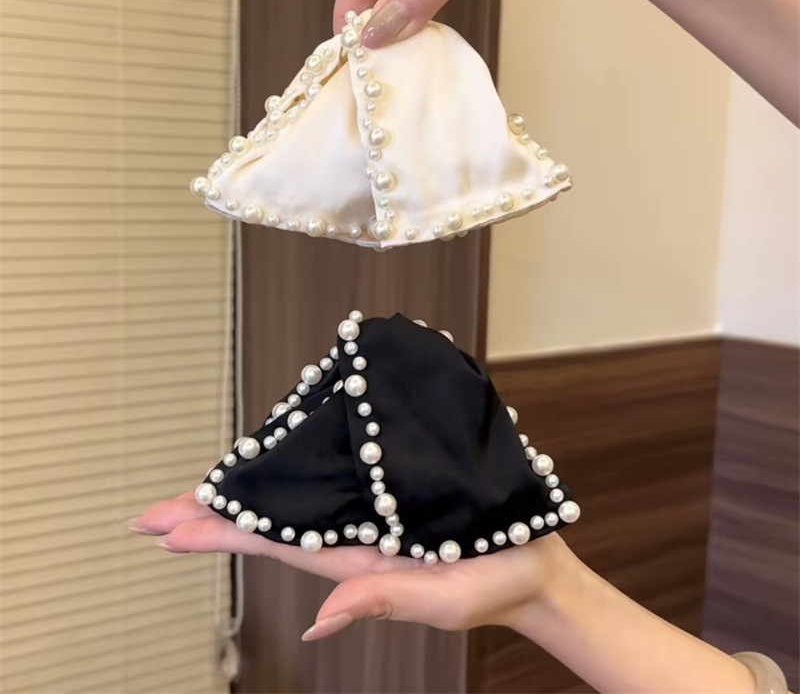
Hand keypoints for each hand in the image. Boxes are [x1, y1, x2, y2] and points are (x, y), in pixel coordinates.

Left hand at [130, 492, 573, 640]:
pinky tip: (282, 460)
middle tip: (154, 514)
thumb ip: (383, 601)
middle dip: (214, 516)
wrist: (533, 563)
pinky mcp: (391, 491)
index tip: (167, 530)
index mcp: (359, 561)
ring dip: (249, 491)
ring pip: (296, 498)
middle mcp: (354, 535)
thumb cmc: (494, 585)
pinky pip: (336, 477)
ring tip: (202, 486)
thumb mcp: (444, 601)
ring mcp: (370, 512)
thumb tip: (318, 621)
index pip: (275, 547)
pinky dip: (302, 467)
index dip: (221, 536)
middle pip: (272, 522)